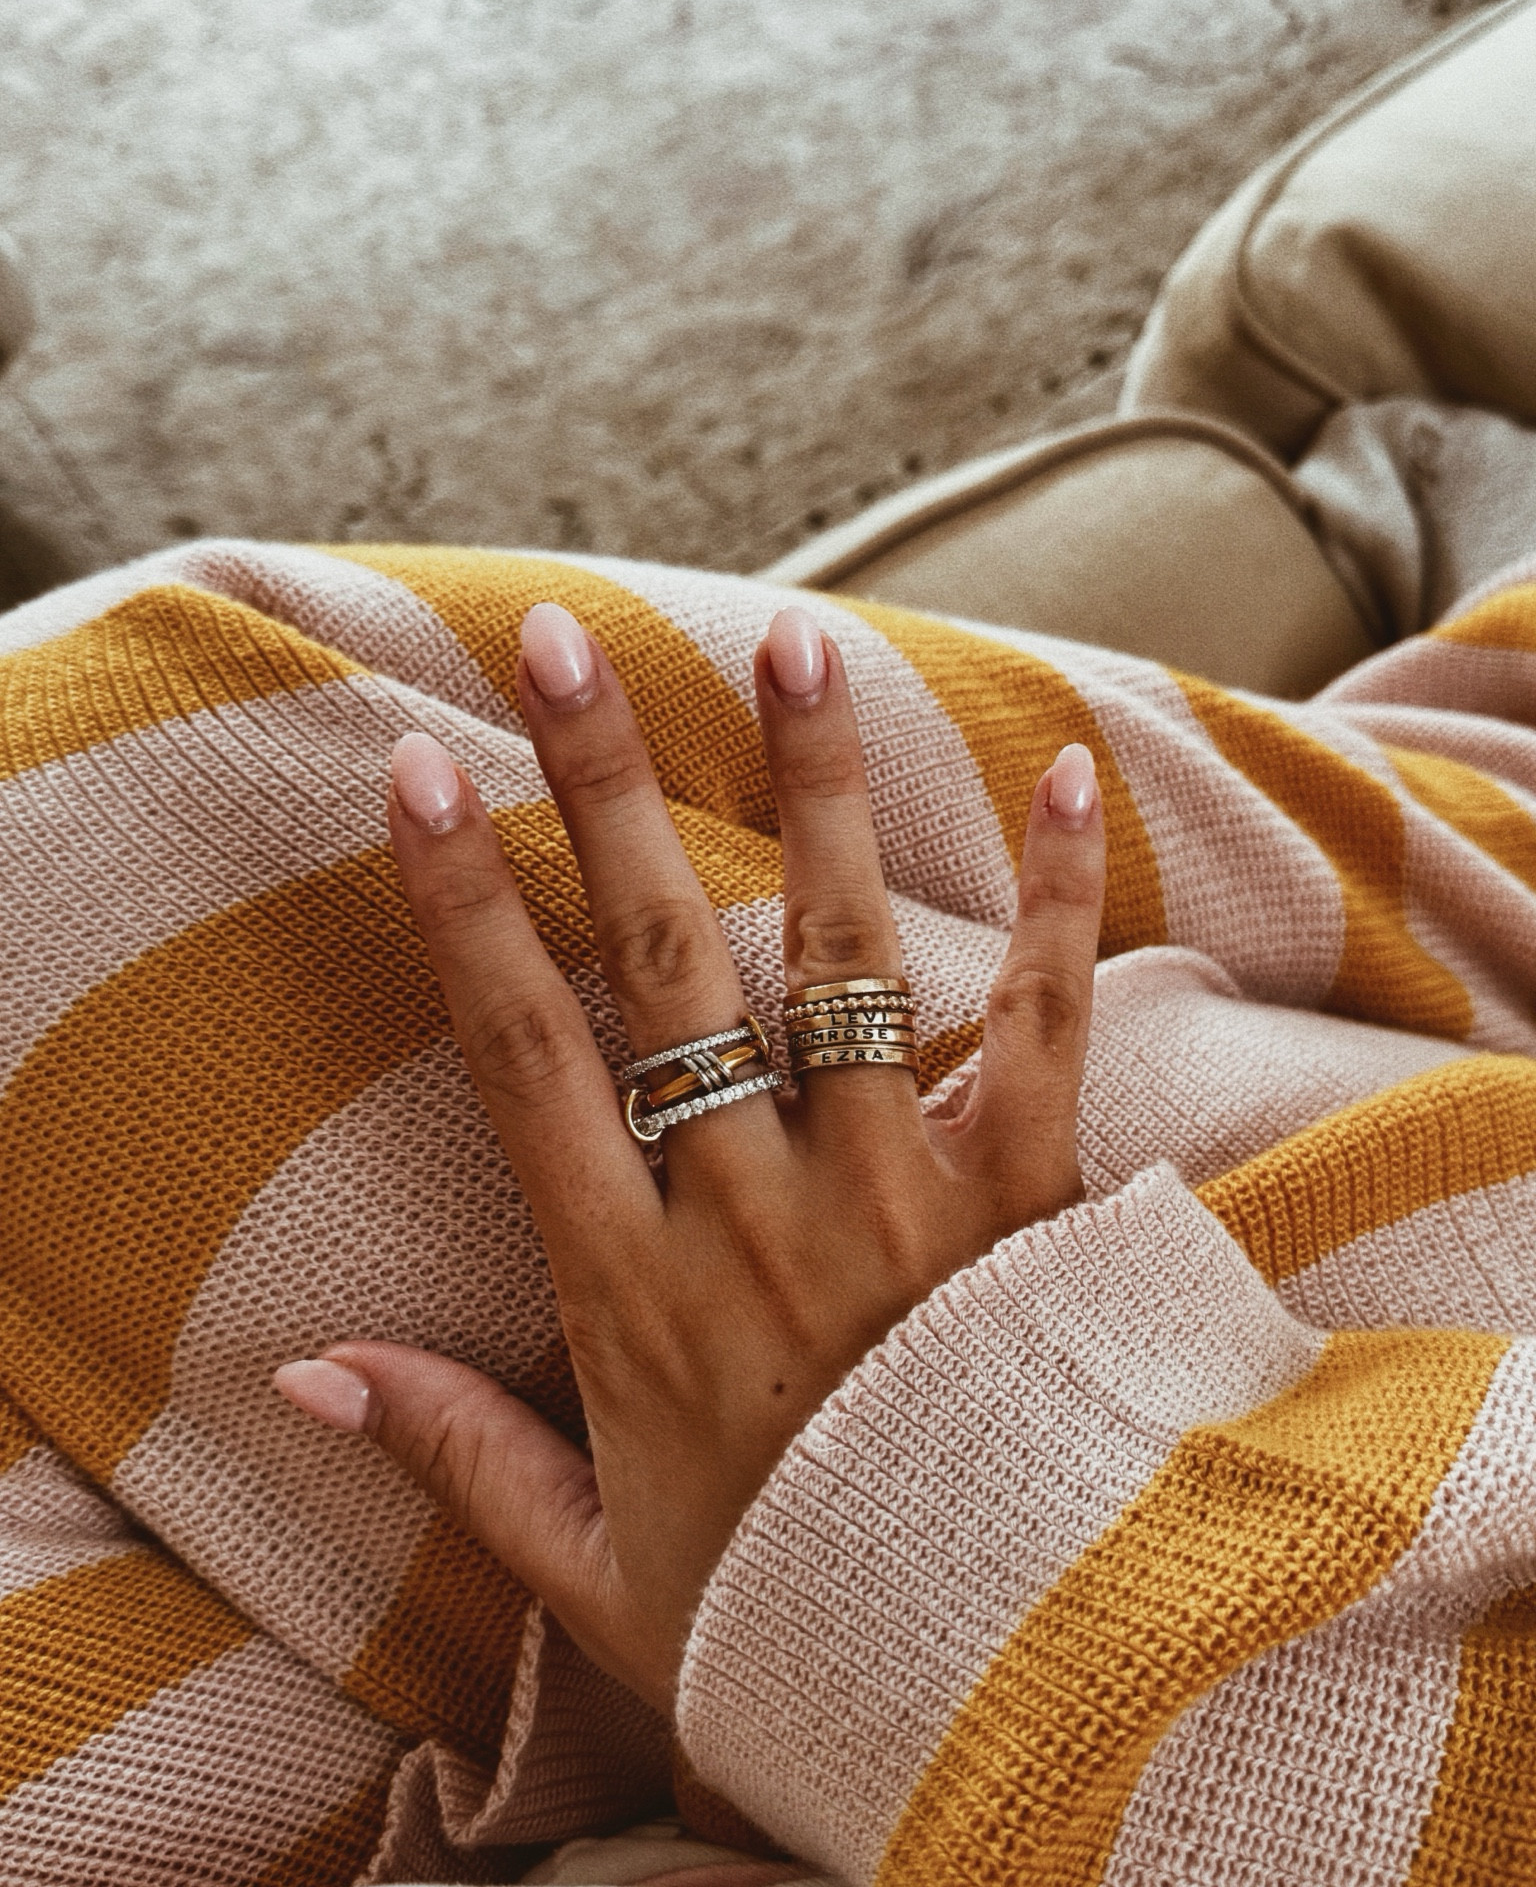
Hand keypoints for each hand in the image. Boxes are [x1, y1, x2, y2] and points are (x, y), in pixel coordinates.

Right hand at [275, 601, 1104, 1712]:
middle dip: (607, 790)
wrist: (999, 1688)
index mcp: (635, 1292)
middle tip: (565, 644)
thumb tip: (305, 1374)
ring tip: (796, 645)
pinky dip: (1061, 900)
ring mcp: (904, 1198)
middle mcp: (759, 1215)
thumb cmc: (785, 1613)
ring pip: (844, 960)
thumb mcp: (588, 1566)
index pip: (524, 1057)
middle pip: (666, 965)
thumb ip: (453, 1451)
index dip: (467, 904)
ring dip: (816, 793)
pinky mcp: (1032, 1200)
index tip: (422, 771)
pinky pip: (1044, 1028)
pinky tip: (1066, 774)